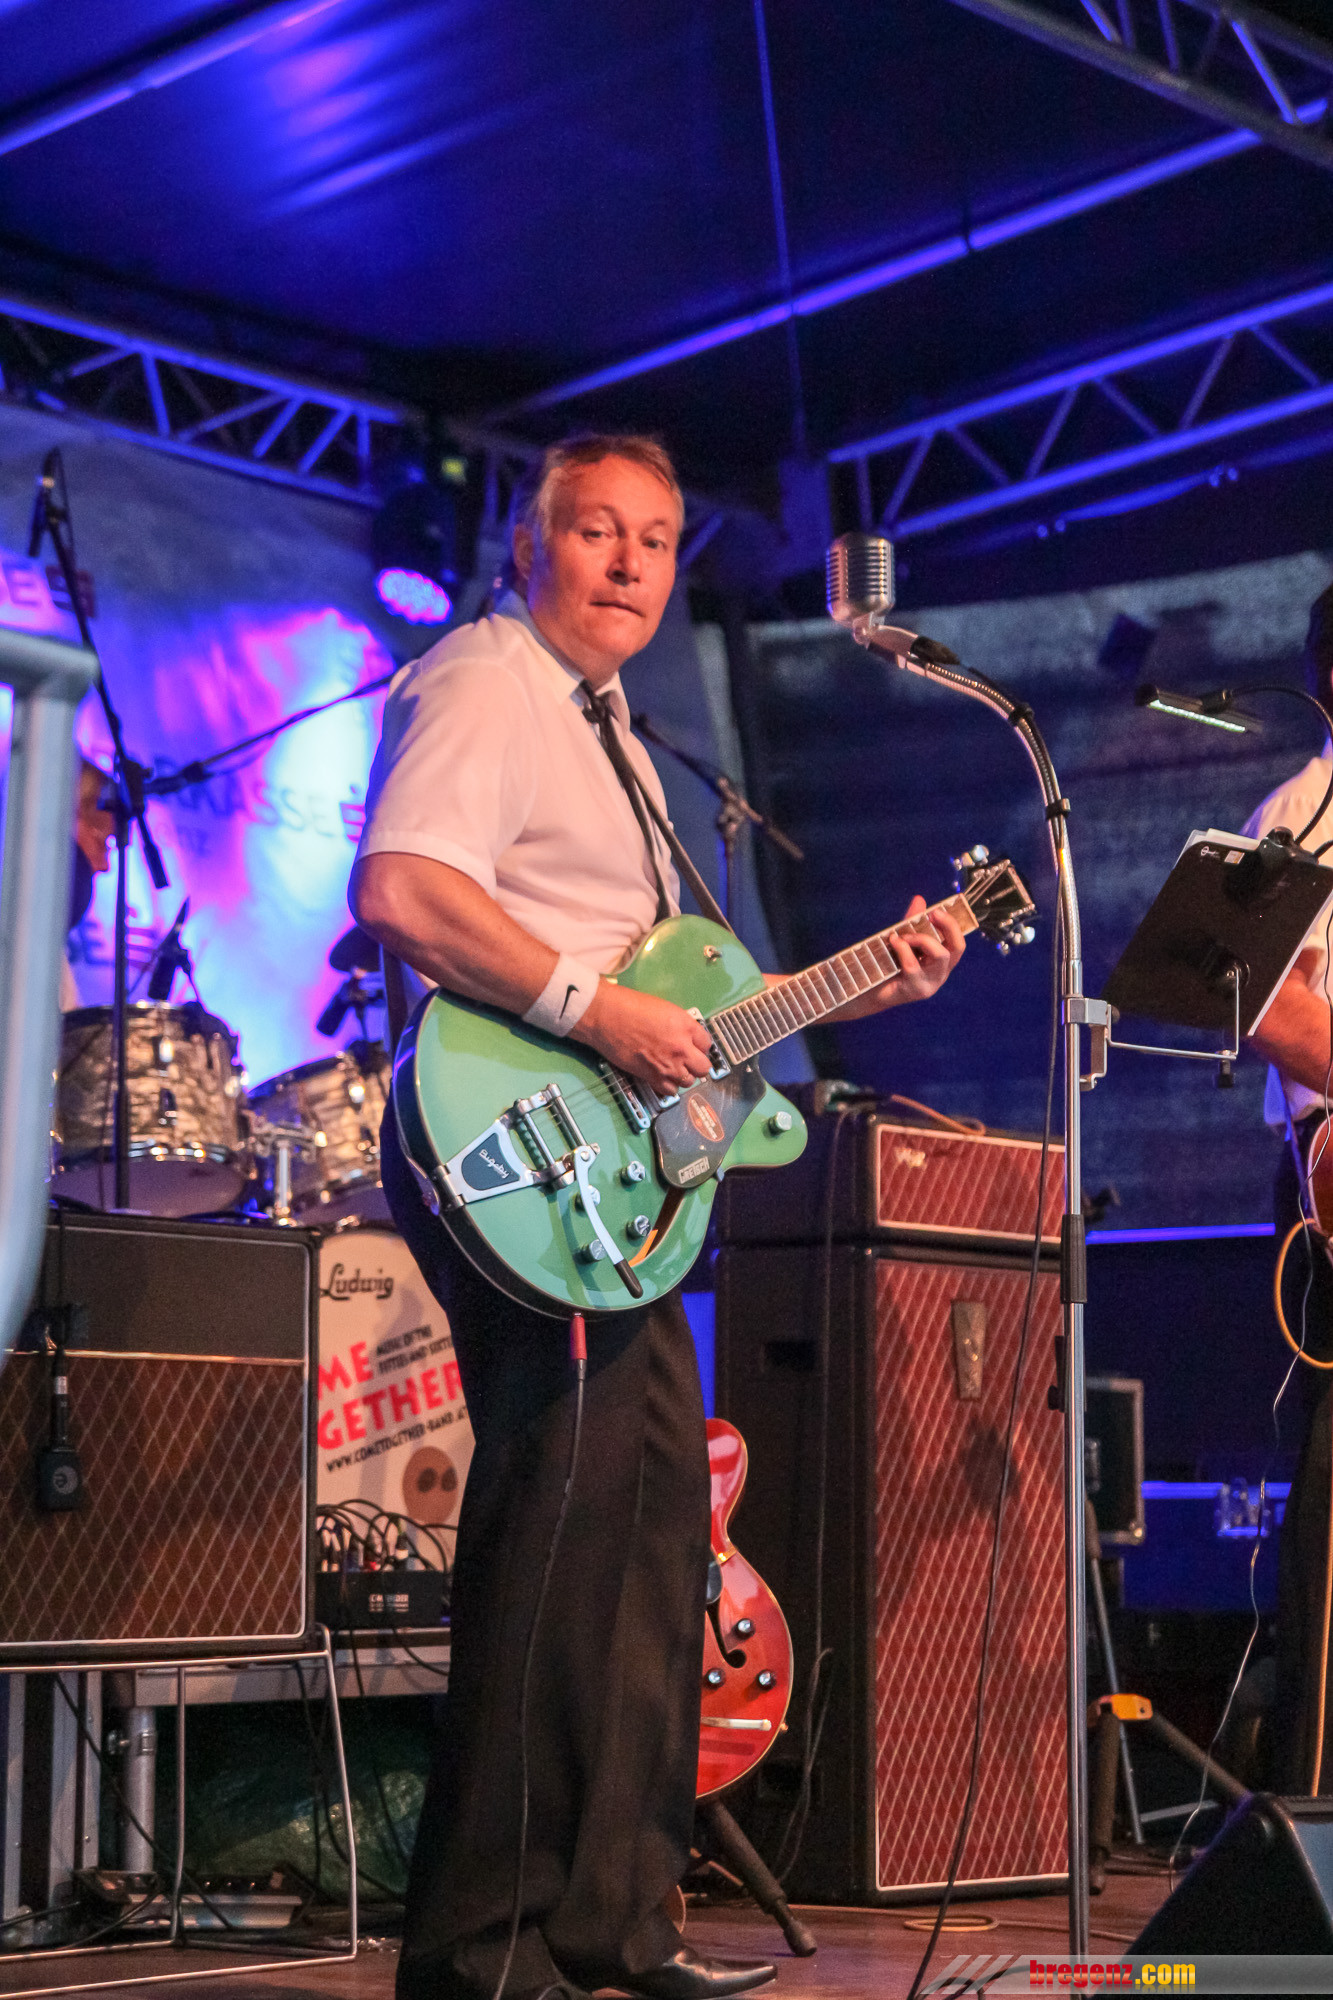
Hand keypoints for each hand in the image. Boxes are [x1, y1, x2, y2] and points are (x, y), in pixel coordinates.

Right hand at [573, 982, 714, 1096]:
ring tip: (672, 1069)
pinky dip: (668, 1087)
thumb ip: (679, 1025)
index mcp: (686, 1026)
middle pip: (704, 1068)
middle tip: (687, 1060)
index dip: (699, 1046)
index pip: (707, 1044)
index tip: (692, 1046)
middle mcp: (681, 1047)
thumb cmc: (629, 1006)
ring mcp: (668, 1065)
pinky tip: (662, 1077)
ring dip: (683, 1076)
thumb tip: (684, 1037)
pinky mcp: (652, 1076)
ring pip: (689, 1082)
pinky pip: (670, 1091)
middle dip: (697, 1065)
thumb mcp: (664, 1009)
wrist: (606, 1016)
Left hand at [872, 895, 965, 1011]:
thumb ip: (912, 922)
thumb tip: (919, 899)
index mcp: (942, 961)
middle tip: (931, 914)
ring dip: (922, 938)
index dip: (952, 925)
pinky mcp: (916, 991)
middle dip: (947, 926)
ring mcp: (930, 984)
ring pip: (940, 956)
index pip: (958, 943)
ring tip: (903, 935)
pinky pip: (914, 966)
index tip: (936, 910)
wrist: (869, 990)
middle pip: (957, 948)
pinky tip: (893, 941)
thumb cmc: (888, 964)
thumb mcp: (903, 940)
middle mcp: (941, 973)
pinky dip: (903, 949)